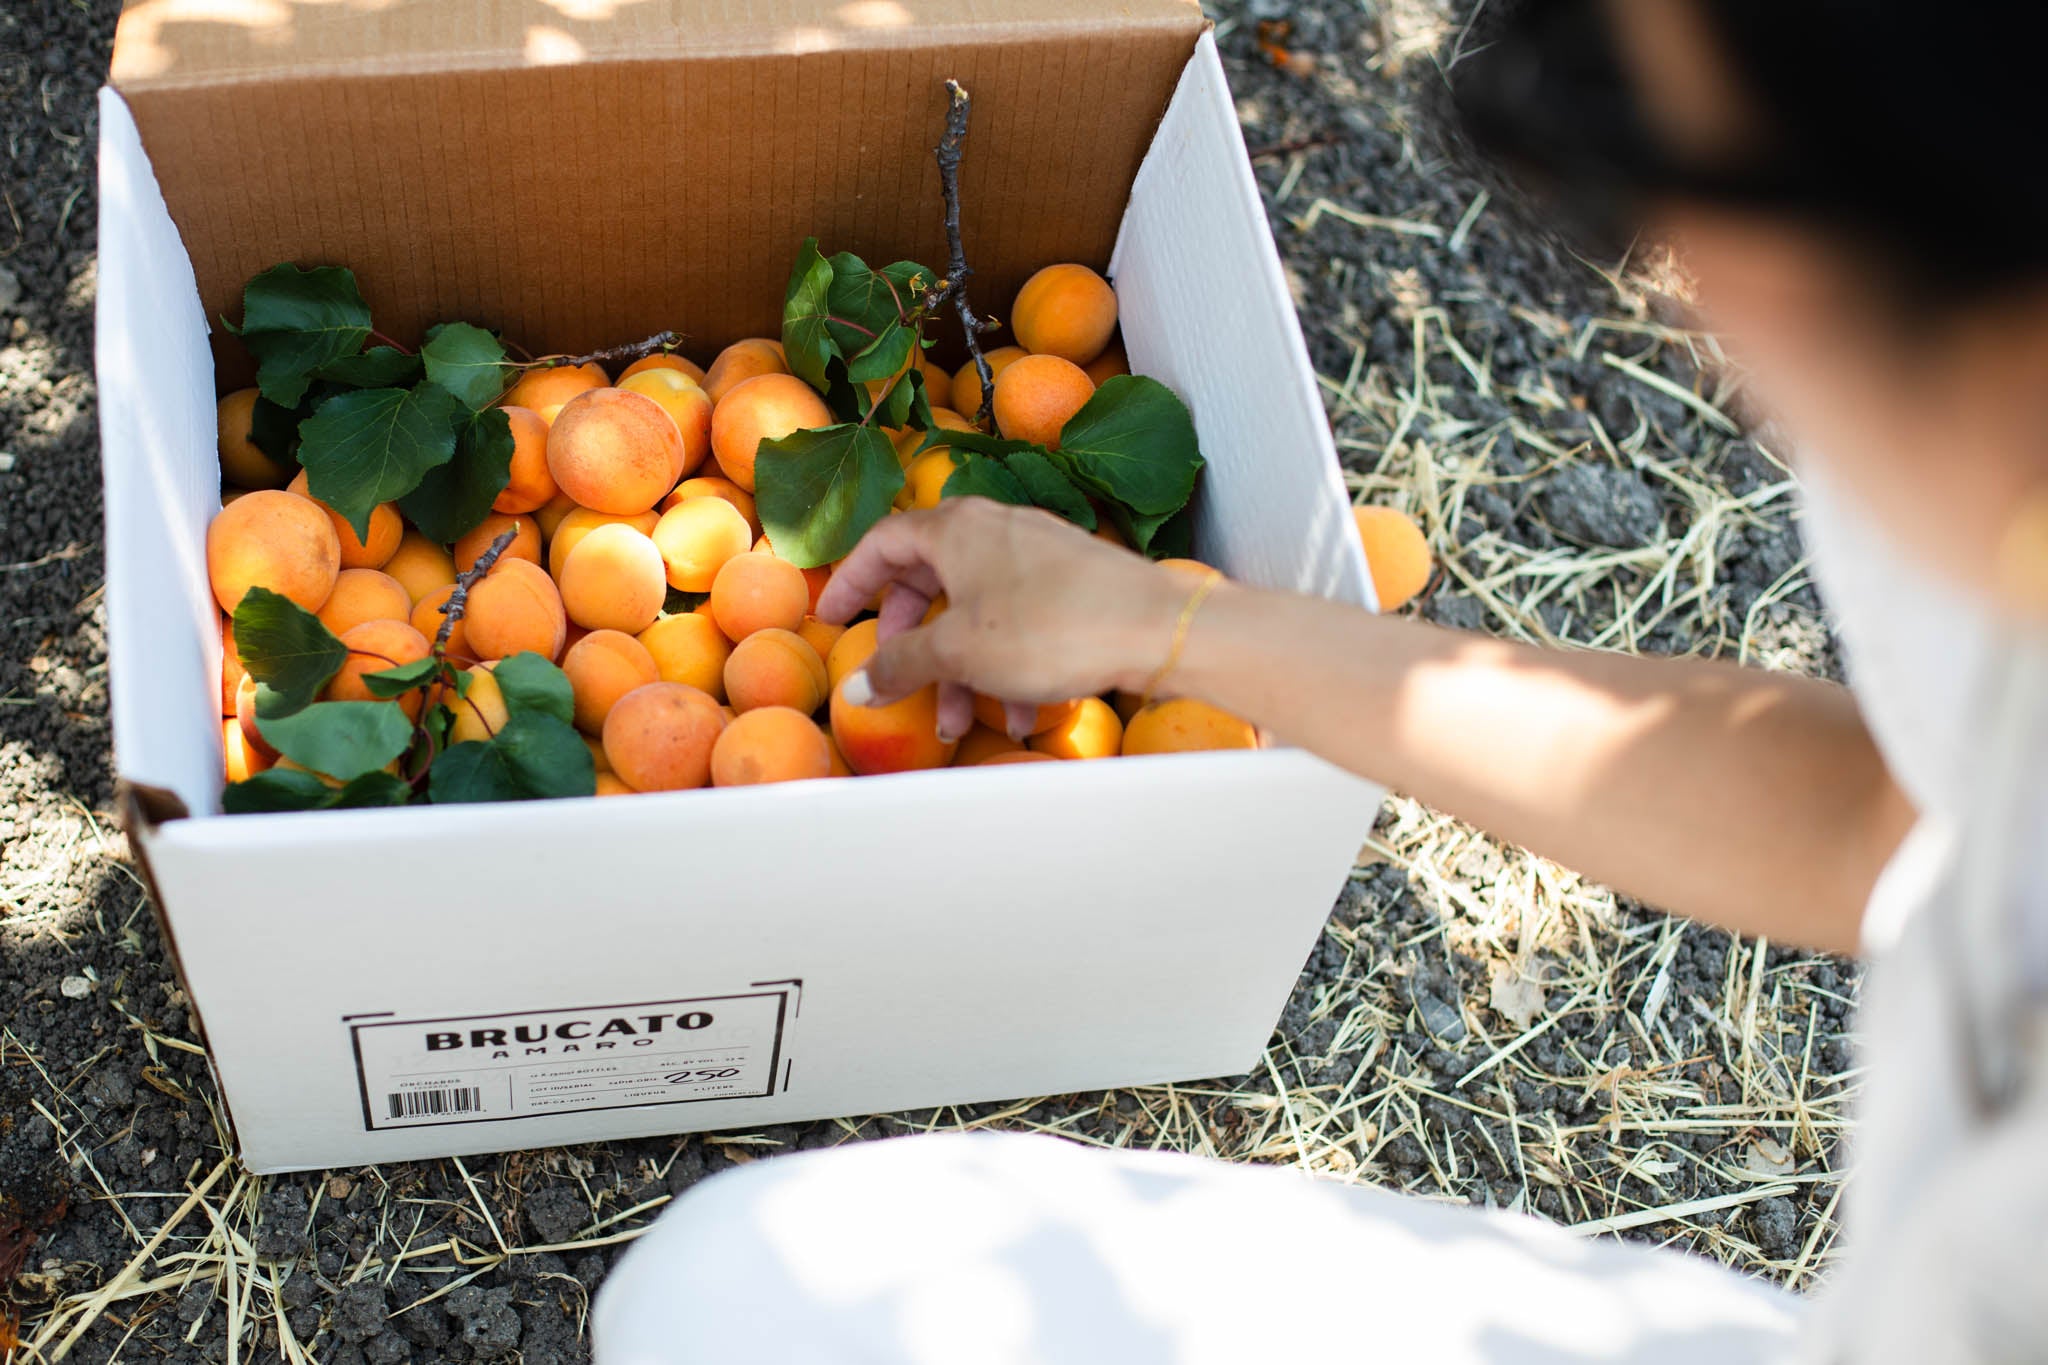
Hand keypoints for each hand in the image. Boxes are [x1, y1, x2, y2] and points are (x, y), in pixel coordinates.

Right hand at [815, 499, 1193, 740]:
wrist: (1157, 627)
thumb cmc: (1049, 627)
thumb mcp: (960, 652)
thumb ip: (901, 666)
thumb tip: (856, 685)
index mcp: (955, 527)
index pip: (882, 543)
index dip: (851, 581)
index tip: (832, 617)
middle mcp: (994, 527)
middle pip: (930, 579)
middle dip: (913, 641)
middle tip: (900, 679)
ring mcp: (1037, 552)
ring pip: (979, 610)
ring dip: (964, 669)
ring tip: (964, 722)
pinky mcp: (1073, 580)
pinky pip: (1022, 620)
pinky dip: (1010, 664)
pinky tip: (1025, 712)